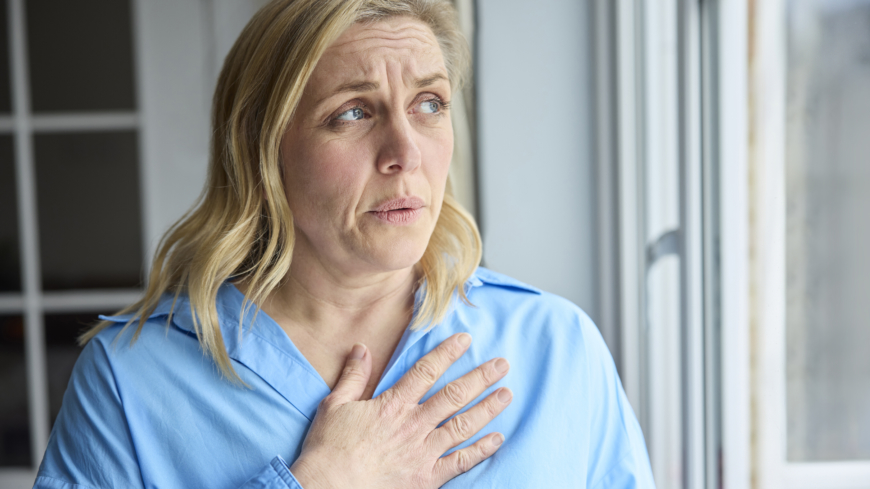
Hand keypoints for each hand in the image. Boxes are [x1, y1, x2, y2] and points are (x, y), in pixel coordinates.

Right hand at [289, 333, 511, 488]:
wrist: (327, 488)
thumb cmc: (329, 449)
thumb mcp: (335, 405)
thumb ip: (353, 376)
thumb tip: (361, 347)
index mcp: (392, 404)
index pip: (426, 371)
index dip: (448, 353)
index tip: (466, 340)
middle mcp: (413, 424)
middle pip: (454, 395)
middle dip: (481, 378)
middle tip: (502, 365)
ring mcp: (422, 452)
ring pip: (463, 426)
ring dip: (487, 409)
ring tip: (506, 395)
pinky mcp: (426, 478)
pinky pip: (459, 462)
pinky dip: (480, 450)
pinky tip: (497, 439)